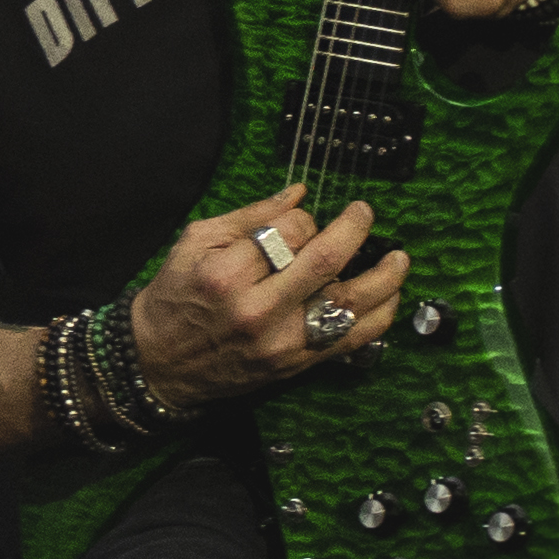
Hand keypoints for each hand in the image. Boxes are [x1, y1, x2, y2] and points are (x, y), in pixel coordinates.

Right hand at [124, 184, 410, 409]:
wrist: (159, 362)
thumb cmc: (176, 297)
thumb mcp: (196, 242)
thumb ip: (250, 215)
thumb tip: (300, 194)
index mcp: (227, 275)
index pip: (288, 232)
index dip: (305, 218)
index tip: (302, 219)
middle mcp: (258, 311)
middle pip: (324, 263)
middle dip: (353, 231)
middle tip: (364, 213)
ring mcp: (281, 343)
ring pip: (350, 306)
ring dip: (385, 279)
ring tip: (399, 258)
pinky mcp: (296, 365)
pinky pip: (351, 341)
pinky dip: (379, 318)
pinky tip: (389, 297)